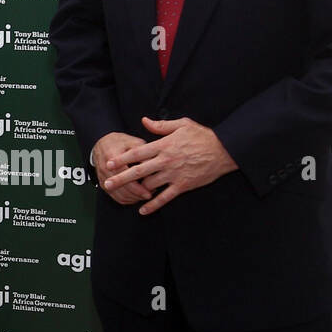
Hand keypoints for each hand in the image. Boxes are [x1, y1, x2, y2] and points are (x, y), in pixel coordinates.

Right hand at [92, 131, 154, 205]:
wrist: (102, 144)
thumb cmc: (119, 142)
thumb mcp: (132, 142)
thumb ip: (142, 152)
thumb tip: (152, 164)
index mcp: (112, 156)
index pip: (124, 176)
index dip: (137, 186)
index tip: (149, 191)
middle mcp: (105, 169)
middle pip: (122, 188)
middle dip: (137, 195)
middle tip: (149, 195)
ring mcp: (103, 178)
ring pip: (119, 195)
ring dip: (133, 198)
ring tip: (145, 195)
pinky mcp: (103, 184)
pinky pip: (115, 197)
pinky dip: (127, 199)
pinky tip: (136, 197)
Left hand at [102, 117, 236, 213]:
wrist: (224, 150)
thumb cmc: (203, 136)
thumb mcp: (182, 124)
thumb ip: (161, 125)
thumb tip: (144, 121)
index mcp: (164, 145)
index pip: (138, 152)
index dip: (122, 158)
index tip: (110, 163)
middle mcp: (166, 160)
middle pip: (139, 171)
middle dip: (121, 178)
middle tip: (107, 183)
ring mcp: (174, 174)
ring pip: (150, 185)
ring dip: (137, 191)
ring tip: (124, 195)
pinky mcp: (183, 185)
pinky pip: (165, 198)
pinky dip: (153, 205)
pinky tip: (143, 210)